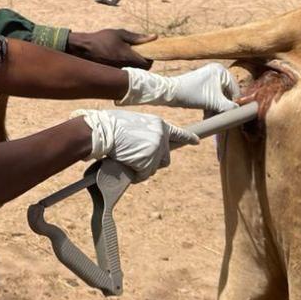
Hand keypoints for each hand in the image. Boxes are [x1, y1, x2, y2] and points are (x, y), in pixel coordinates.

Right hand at [66, 29, 154, 68]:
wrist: (83, 48)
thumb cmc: (102, 39)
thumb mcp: (121, 34)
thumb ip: (138, 37)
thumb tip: (155, 37)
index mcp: (129, 57)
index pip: (147, 65)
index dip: (150, 59)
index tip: (147, 52)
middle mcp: (124, 67)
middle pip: (141, 70)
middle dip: (143, 63)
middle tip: (138, 54)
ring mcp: (117, 72)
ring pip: (132, 72)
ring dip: (134, 65)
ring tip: (128, 56)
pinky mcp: (111, 73)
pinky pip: (123, 72)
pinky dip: (125, 67)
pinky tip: (119, 59)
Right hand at [73, 109, 198, 181]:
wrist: (104, 131)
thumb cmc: (113, 125)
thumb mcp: (135, 123)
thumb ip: (146, 133)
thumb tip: (145, 146)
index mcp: (159, 124)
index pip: (178, 133)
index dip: (188, 138)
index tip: (196, 141)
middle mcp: (161, 136)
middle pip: (166, 158)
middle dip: (154, 162)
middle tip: (139, 160)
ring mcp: (156, 149)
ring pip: (154, 168)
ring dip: (143, 168)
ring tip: (129, 160)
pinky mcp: (148, 161)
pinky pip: (144, 175)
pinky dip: (136, 175)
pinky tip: (127, 168)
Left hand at [119, 63, 239, 111]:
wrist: (169, 93)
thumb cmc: (191, 94)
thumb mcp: (214, 103)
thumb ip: (230, 108)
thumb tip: (242, 114)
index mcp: (222, 71)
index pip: (235, 91)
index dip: (234, 105)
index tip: (235, 117)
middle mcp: (216, 71)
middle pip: (227, 94)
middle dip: (224, 107)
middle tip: (222, 119)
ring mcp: (208, 78)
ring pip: (219, 97)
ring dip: (217, 109)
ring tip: (214, 118)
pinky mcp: (201, 85)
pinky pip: (211, 97)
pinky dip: (211, 106)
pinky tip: (208, 116)